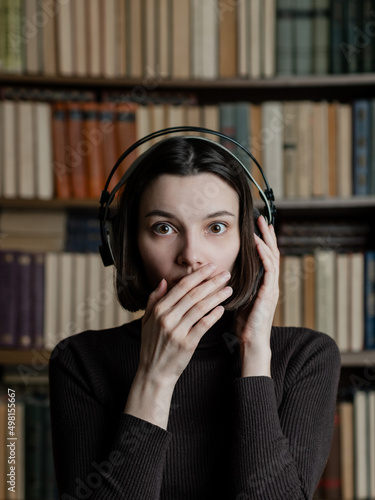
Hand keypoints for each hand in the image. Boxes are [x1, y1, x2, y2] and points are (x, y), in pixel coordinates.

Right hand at [124, 263, 232, 427]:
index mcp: (158, 310)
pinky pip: (203, 326)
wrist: (154, 373)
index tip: (211, 267)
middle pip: (193, 294)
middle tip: (226, 273)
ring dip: (216, 296)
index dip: (198, 275)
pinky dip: (213, 316)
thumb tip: (165, 281)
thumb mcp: (147, 321)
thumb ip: (154, 300)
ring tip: (229, 289)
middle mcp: (167, 318)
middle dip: (211, 282)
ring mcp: (177, 331)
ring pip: (200, 308)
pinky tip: (222, 308)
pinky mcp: (187, 344)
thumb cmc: (152, 346)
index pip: (181, 287)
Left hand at [235, 216, 279, 376]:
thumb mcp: (239, 299)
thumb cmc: (244, 324)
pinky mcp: (268, 294)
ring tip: (262, 225)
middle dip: (267, 235)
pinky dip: (264, 256)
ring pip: (273, 258)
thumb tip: (225, 273)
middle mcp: (271, 284)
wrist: (251, 342)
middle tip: (262, 218)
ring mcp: (272, 288)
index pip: (265, 257)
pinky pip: (269, 271)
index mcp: (264, 284)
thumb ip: (238, 285)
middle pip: (272, 253)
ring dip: (267, 240)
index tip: (256, 227)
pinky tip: (258, 245)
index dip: (262, 241)